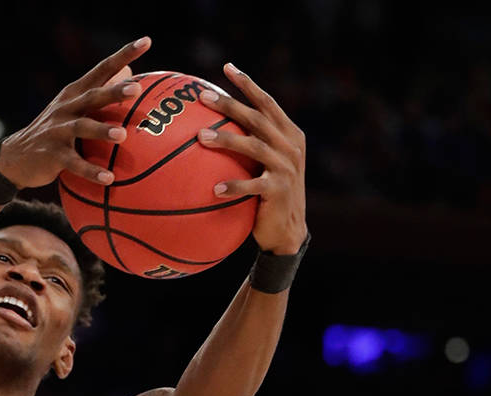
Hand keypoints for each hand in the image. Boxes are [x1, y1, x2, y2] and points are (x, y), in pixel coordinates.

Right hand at [0, 37, 150, 187]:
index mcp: (76, 94)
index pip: (103, 69)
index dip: (123, 54)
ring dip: (102, 130)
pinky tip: (109, 179)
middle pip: (93, 95)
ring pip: (81, 127)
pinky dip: (91, 170)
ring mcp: (58, 130)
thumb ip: (100, 95)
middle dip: (114, 91)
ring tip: (122, 136)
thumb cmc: (56, 131)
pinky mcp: (52, 154)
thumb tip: (133, 78)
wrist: (16, 157)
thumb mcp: (74, 109)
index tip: (146, 42)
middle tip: (136, 89)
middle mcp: (67, 107)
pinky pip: (74, 163)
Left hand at [195, 64, 306, 253]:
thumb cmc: (267, 197)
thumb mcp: (265, 166)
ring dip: (226, 140)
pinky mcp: (279, 190)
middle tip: (203, 96)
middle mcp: (291, 147)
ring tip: (200, 137)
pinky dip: (233, 186)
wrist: (287, 232)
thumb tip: (211, 127)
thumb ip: (252, 144)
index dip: (247, 84)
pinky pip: (252, 185)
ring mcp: (286, 168)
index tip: (227, 68)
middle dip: (230, 105)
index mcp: (289, 135)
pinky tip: (214, 189)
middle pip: (257, 118)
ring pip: (254, 146)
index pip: (267, 103)